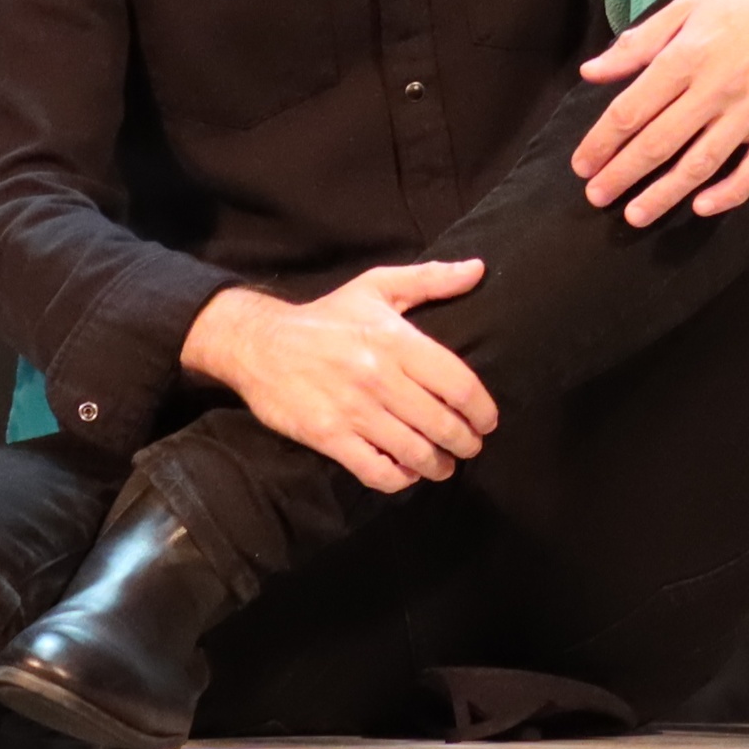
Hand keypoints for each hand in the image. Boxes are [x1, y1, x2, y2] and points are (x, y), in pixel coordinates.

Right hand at [179, 264, 495, 493]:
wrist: (261, 343)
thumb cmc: (327, 316)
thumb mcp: (377, 286)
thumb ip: (431, 279)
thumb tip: (478, 269)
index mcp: (396, 340)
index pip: (458, 382)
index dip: (481, 408)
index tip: (488, 421)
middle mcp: (380, 377)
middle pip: (441, 422)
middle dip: (465, 442)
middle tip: (471, 446)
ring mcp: (354, 410)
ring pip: (414, 452)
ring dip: (438, 466)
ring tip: (445, 465)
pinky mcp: (329, 437)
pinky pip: (375, 471)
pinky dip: (399, 479)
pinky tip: (407, 474)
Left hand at [574, 0, 748, 224]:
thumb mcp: (689, 5)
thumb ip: (639, 42)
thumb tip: (591, 72)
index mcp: (687, 56)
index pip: (632, 109)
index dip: (601, 141)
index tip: (582, 164)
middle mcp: (715, 88)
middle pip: (658, 142)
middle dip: (621, 174)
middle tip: (595, 196)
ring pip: (699, 163)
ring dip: (663, 194)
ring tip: (634, 215)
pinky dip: (727, 194)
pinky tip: (701, 207)